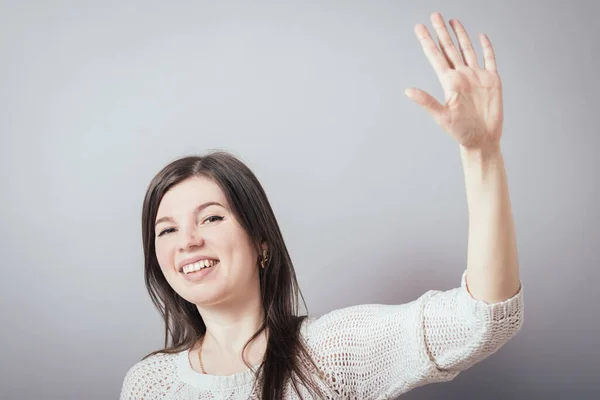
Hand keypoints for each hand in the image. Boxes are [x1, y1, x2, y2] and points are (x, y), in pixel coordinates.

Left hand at [405, 13, 503, 149]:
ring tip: (452, 21)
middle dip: (441, 32)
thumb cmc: (462, 132)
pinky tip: (480, 36)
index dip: (427, 41)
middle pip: (449, 48)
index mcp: (449, 82)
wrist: (483, 140)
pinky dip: (486, 47)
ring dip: (460, 35)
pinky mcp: (492, 80)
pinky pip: (489, 59)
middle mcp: (461, 76)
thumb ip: (426, 101)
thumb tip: (407, 90)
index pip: (435, 56)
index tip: (419, 27)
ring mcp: (477, 76)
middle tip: (434, 15)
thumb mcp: (442, 117)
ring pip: (467, 50)